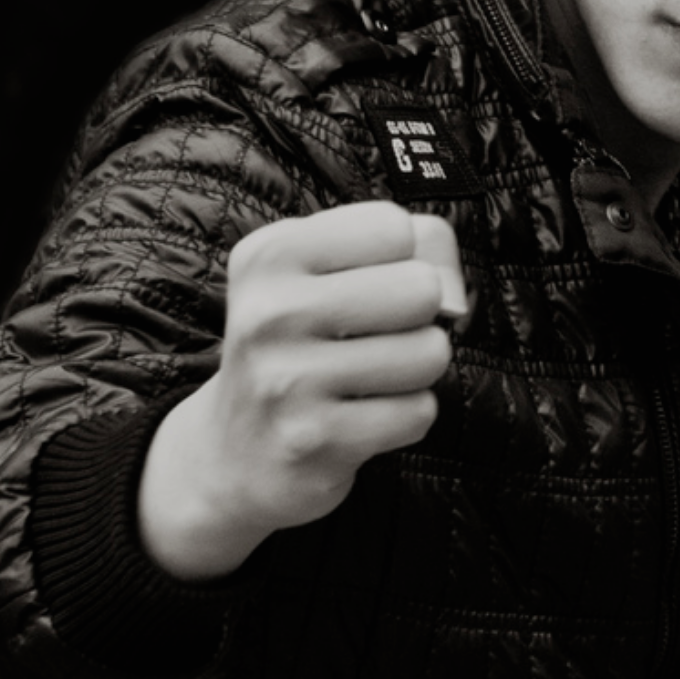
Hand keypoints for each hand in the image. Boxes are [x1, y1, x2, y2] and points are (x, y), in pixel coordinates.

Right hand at [139, 201, 464, 580]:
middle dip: (420, 317)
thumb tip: (444, 265)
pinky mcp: (315, 439)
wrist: (235, 450)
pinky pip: (418, 411)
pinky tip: (364, 416)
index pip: (394, 228)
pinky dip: (406, 416)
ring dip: (417, 370)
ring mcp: (288, 381)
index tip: (368, 287)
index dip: (401, 260)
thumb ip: (383, 248)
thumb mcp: (310, 277)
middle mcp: (270, 313)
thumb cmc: (296, 348)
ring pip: (429, 353)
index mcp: (269, 256)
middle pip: (421, 288)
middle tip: (378, 338)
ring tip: (372, 378)